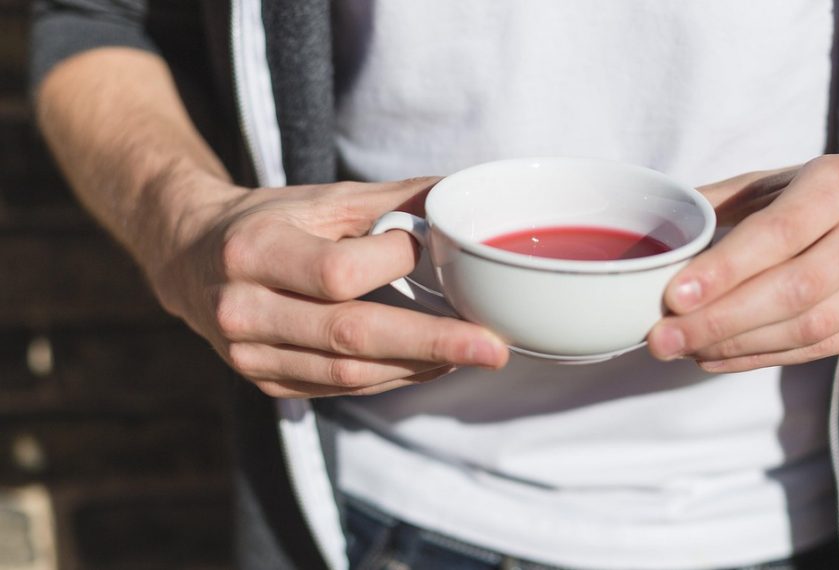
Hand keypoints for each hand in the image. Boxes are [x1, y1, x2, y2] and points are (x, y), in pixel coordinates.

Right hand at [144, 173, 508, 397]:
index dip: (391, 261)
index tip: (432, 247)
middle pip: (350, 335)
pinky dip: (393, 377)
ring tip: (474, 352)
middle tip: (493, 346)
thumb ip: (391, 200)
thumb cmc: (268, 221)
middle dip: (432, 342)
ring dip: (420, 364)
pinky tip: (432, 363)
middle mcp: (244, 310)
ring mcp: (250, 356)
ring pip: (349, 373)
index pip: (335, 272)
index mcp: (253, 252)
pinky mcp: (266, 383)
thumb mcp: (319, 199)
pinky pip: (340, 389)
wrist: (188, 259)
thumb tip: (463, 193)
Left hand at [646, 153, 838, 371]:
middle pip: (794, 291)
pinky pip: (819, 350)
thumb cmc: (837, 195)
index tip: (675, 295)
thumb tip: (653, 231)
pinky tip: (718, 357)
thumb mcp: (786, 179)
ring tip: (683, 349)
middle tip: (662, 338)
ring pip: (808, 329)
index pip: (781, 233)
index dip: (727, 269)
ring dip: (736, 346)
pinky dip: (761, 358)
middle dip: (720, 321)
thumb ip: (723, 202)